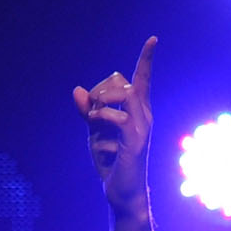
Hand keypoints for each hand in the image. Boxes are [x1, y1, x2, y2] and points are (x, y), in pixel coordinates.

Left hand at [73, 37, 156, 216]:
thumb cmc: (111, 160)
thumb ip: (87, 111)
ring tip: (93, 118)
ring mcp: (142, 126)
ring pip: (123, 93)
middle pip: (121, 81)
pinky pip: (118, 117)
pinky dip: (101, 119)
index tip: (153, 39)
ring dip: (101, 101)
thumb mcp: (94, 131)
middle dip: (99, 90)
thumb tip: (77, 90)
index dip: (146, 59)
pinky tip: (97, 133)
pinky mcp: (135, 140)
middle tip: (90, 112)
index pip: (141, 78)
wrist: (121, 191)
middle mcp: (143, 114)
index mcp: (137, 110)